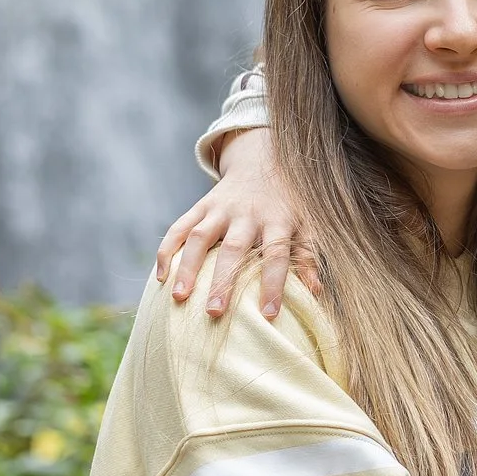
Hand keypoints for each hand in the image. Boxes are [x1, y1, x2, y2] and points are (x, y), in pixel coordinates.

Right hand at [154, 128, 317, 318]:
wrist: (265, 161)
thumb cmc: (288, 203)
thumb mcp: (306, 223)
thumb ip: (308, 255)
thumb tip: (315, 291)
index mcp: (277, 220)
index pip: (276, 254)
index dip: (273, 284)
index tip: (269, 314)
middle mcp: (247, 213)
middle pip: (234, 248)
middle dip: (223, 281)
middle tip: (214, 312)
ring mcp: (220, 208)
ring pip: (200, 236)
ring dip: (187, 266)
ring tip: (178, 297)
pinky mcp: (201, 205)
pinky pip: (179, 227)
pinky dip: (167, 250)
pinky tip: (161, 276)